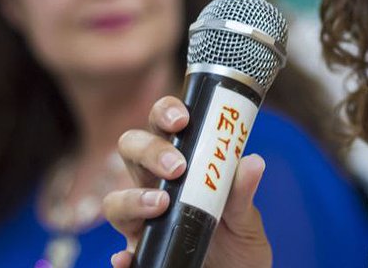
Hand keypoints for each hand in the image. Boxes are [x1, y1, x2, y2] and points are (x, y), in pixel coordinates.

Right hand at [103, 96, 272, 267]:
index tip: (183, 120)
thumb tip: (252, 163)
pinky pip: (121, 253)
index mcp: (182, 163)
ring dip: (132, 198)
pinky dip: (122, 255)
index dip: (165, 113)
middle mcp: (155, 186)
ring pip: (115, 200)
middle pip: (131, 151)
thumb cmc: (239, 241)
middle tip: (176, 166)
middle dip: (148, 150)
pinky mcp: (142, 255)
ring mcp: (144, 221)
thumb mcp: (247, 217)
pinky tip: (128, 257)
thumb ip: (243, 193)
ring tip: (161, 205)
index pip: (163, 125)